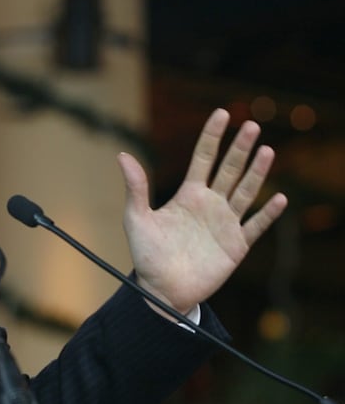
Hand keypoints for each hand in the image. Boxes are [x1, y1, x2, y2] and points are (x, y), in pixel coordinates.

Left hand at [118, 108, 287, 314]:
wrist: (161, 290)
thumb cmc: (146, 255)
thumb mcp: (136, 218)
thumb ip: (135, 188)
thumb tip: (122, 155)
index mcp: (188, 195)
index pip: (203, 158)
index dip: (213, 136)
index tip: (223, 113)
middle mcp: (210, 204)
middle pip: (229, 170)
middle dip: (240, 148)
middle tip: (252, 125)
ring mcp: (225, 223)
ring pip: (245, 192)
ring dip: (257, 173)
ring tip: (267, 150)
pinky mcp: (236, 245)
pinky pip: (256, 226)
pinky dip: (268, 213)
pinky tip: (279, 198)